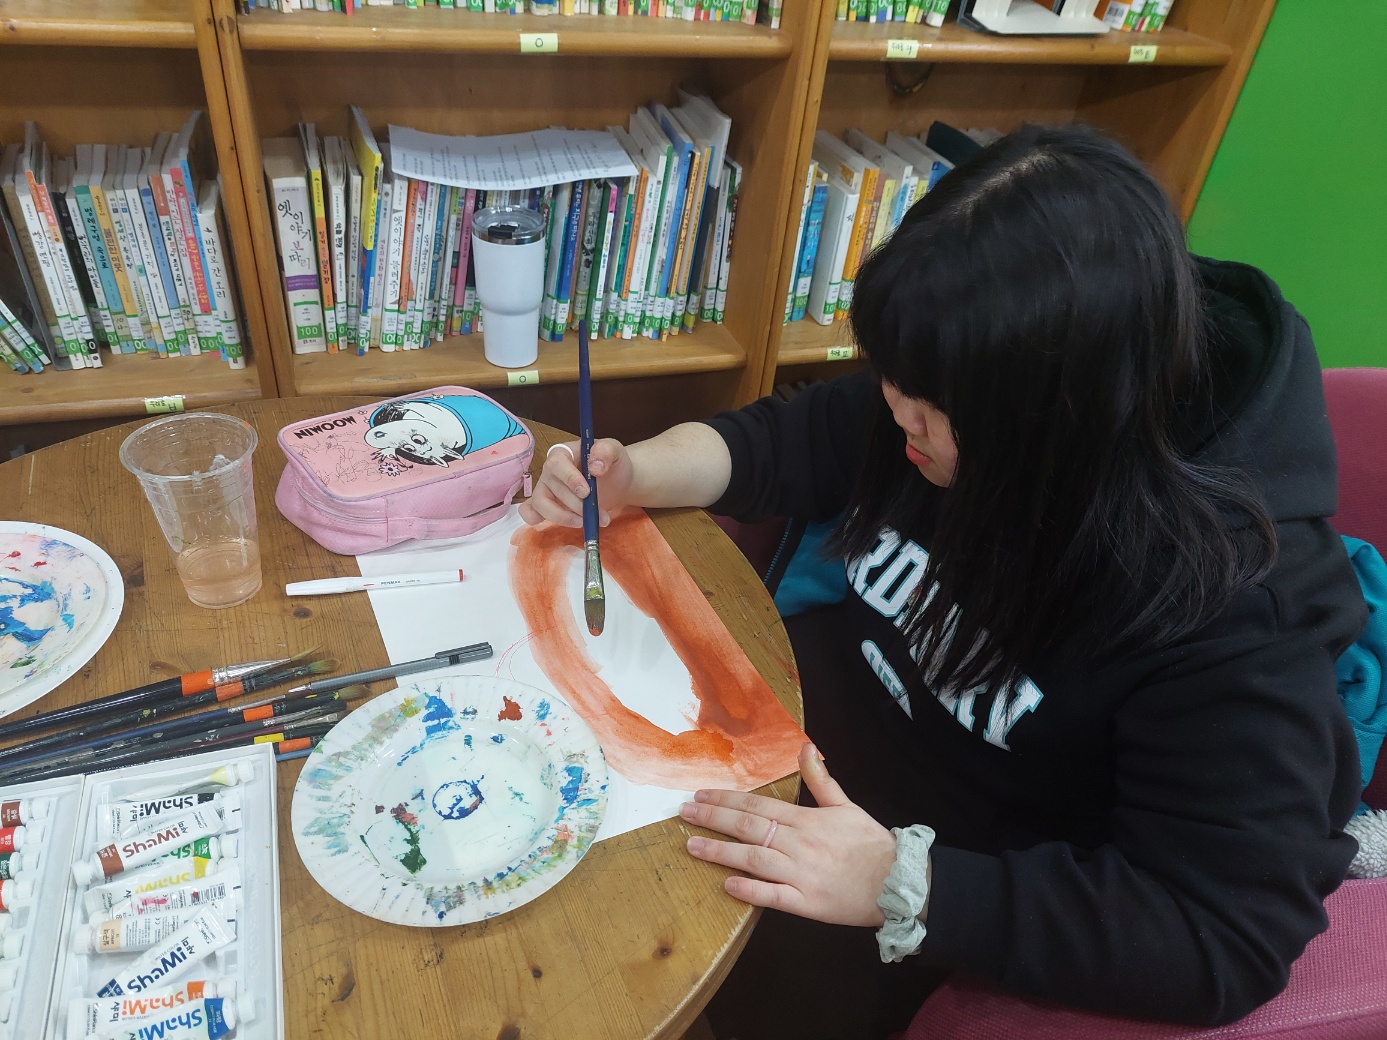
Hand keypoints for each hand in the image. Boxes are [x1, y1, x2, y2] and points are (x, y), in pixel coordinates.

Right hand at [519, 437, 633, 527]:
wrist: (616, 482)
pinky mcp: (546, 506)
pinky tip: (549, 524)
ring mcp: (545, 489)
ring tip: (585, 523)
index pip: (556, 464)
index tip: (587, 492)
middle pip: (553, 489)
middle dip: (577, 506)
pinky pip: (530, 512)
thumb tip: (594, 467)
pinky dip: (534, 519)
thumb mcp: (615, 451)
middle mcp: (550, 471)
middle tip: (600, 516)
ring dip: (563, 517)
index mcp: (563, 453)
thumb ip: (606, 451)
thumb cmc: (611, 464)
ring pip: (541, 504)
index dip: (569, 479)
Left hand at [680, 743, 897, 926]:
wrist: (897, 882)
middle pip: (749, 828)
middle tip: (684, 813)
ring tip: (692, 846)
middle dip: (713, 819)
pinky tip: (727, 885)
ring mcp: (801, 875)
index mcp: (806, 821)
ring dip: (721, 852)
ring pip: (754, 860)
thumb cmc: (870, 845)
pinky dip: (751, 891)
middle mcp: (799, 845)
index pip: (758, 806)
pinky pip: (774, 897)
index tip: (700, 795)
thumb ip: (821, 779)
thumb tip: (807, 748)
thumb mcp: (846, 805)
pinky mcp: (808, 904)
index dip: (726, 800)